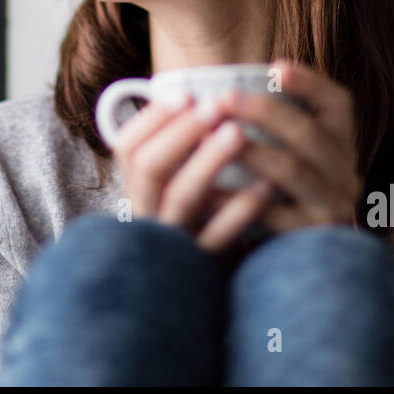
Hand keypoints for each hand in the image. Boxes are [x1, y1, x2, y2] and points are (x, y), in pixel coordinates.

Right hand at [110, 93, 279, 254]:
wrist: (203, 300)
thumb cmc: (201, 228)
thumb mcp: (181, 190)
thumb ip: (182, 154)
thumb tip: (201, 96)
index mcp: (140, 193)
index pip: (128, 148)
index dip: (153, 118)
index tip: (185, 93)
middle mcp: (148, 216)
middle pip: (149, 167)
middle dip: (182, 131)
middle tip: (216, 104)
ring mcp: (171, 244)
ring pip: (180, 197)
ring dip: (208, 160)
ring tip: (238, 132)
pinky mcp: (200, 271)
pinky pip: (216, 238)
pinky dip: (239, 210)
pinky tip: (265, 186)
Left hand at [203, 59, 362, 232]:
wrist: (300, 267)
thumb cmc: (279, 197)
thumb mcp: (289, 158)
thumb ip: (268, 129)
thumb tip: (214, 91)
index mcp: (340, 146)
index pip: (339, 105)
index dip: (311, 83)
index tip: (276, 66)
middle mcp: (345, 174)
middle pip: (310, 134)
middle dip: (264, 112)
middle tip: (223, 97)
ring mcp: (332, 206)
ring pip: (293, 171)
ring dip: (249, 150)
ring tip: (212, 137)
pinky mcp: (311, 238)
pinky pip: (271, 215)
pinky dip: (236, 199)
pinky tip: (205, 190)